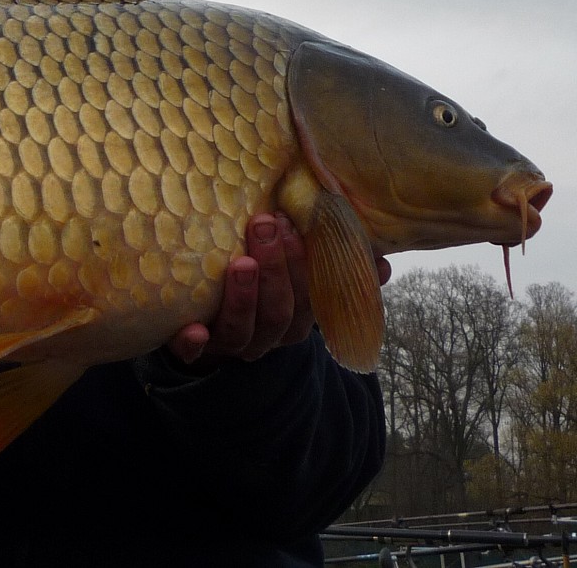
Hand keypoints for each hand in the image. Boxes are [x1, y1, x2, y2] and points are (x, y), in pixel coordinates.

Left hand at [165, 212, 391, 368]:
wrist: (209, 333)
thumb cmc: (260, 293)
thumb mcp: (298, 281)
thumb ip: (332, 269)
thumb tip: (385, 264)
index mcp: (294, 322)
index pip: (307, 300)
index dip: (302, 265)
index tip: (291, 223)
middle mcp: (266, 338)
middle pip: (277, 311)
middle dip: (275, 269)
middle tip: (263, 225)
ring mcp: (229, 345)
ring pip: (242, 330)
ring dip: (243, 298)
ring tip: (239, 263)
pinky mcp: (193, 350)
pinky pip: (193, 355)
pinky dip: (193, 344)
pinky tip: (193, 329)